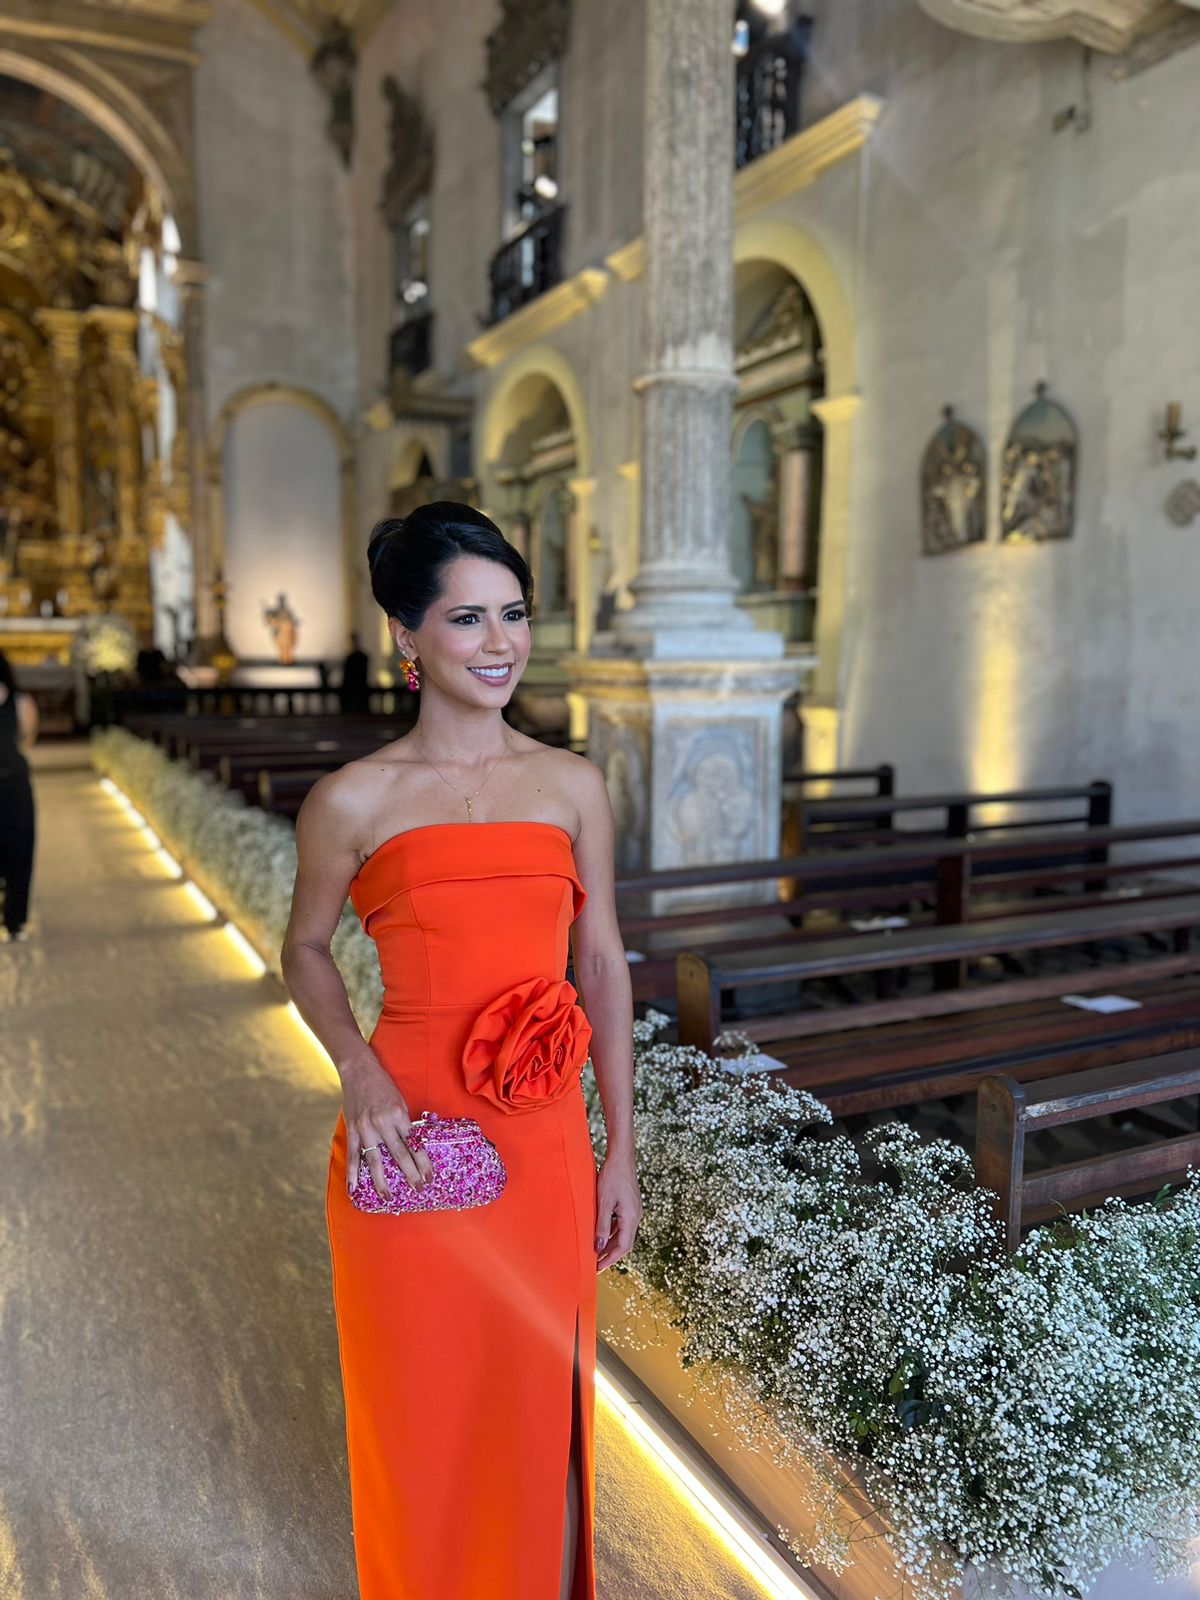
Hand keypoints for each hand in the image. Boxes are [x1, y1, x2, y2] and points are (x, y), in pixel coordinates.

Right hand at [340, 1054, 434, 1199]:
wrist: (359, 1070)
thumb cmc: (383, 1085)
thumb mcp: (400, 1101)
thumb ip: (403, 1124)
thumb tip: (412, 1146)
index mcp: (399, 1114)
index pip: (414, 1143)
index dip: (423, 1162)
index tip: (429, 1176)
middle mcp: (383, 1122)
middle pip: (399, 1154)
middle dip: (410, 1174)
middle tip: (418, 1190)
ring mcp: (365, 1127)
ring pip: (375, 1160)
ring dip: (382, 1181)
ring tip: (388, 1197)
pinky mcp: (352, 1129)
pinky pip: (353, 1155)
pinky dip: (353, 1173)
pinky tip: (355, 1188)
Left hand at [594, 1149, 641, 1271]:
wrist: (622, 1156)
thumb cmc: (611, 1176)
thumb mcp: (604, 1202)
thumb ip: (601, 1226)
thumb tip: (598, 1248)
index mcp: (631, 1218)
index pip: (622, 1247)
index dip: (610, 1259)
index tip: (597, 1269)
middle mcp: (636, 1216)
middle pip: (624, 1243)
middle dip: (610, 1255)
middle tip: (595, 1265)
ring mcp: (634, 1210)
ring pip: (623, 1234)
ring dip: (611, 1244)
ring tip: (597, 1253)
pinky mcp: (630, 1205)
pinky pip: (622, 1224)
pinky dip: (612, 1232)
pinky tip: (602, 1234)